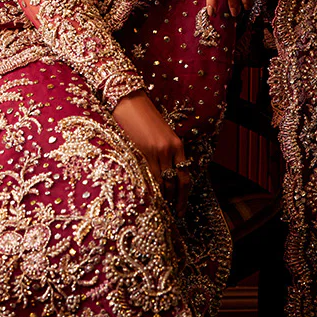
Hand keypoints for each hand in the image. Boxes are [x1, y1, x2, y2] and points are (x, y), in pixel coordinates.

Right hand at [111, 91, 191, 216]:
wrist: (130, 102)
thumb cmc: (143, 117)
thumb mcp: (160, 135)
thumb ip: (164, 153)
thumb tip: (164, 174)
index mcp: (177, 144)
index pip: (186, 174)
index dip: (185, 193)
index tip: (182, 206)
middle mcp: (171, 149)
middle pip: (180, 181)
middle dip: (179, 200)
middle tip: (177, 214)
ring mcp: (159, 150)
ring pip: (165, 181)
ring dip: (165, 197)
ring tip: (163, 209)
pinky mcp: (145, 151)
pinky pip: (152, 175)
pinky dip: (153, 188)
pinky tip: (152, 198)